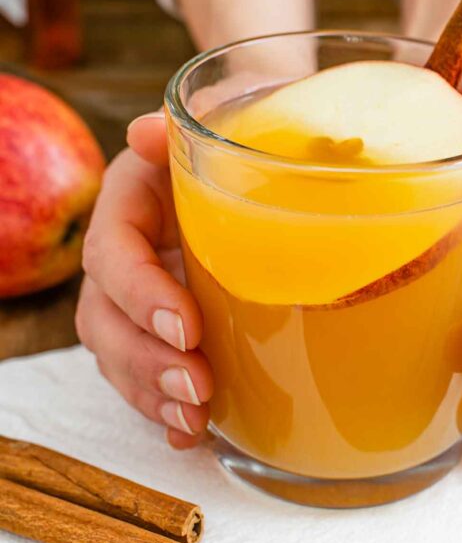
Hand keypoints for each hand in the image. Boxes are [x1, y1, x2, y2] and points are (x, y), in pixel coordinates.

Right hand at [76, 0, 315, 446]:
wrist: (274, 142)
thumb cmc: (255, 125)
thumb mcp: (236, 110)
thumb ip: (198, 117)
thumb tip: (149, 132)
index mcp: (133, 197)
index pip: (113, 250)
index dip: (139, 292)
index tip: (185, 323)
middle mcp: (129, 247)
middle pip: (106, 314)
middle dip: (144, 359)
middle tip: (197, 387)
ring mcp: (145, 290)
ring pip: (119, 351)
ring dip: (151, 391)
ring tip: (197, 419)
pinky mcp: (168, 322)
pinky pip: (148, 372)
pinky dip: (165, 406)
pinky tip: (195, 432)